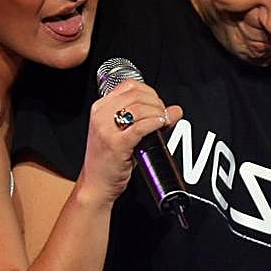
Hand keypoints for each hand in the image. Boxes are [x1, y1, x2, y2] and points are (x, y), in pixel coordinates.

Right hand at [78, 80, 183, 204]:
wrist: (96, 184)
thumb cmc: (108, 160)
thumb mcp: (123, 133)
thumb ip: (145, 119)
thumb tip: (174, 111)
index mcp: (100, 108)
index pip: (129, 86)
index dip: (150, 92)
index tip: (157, 104)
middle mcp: (101, 115)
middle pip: (136, 94)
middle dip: (156, 103)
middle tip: (163, 115)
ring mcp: (106, 129)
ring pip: (139, 108)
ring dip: (158, 113)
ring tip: (163, 122)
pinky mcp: (116, 144)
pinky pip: (140, 127)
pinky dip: (155, 124)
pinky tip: (160, 126)